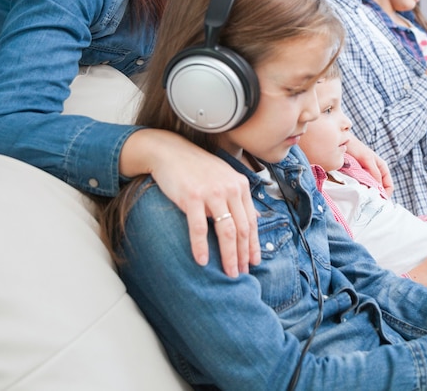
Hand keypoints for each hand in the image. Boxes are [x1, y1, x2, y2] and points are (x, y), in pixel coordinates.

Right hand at [120, 128, 260, 276]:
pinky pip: (199, 227)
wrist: (171, 152)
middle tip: (241, 274)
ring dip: (228, 256)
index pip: (251, 221)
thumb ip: (238, 197)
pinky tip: (202, 261)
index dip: (253, 245)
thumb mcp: (224, 178)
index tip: (253, 263)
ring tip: (228, 273)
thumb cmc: (197, 168)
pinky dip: (201, 246)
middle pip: (241, 229)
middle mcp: (230, 188)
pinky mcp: (192, 197)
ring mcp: (212, 192)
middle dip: (243, 255)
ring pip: (226, 231)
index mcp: (240, 185)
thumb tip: (255, 219)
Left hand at [346, 134, 394, 195]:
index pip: (389, 185)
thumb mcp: (367, 158)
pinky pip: (360, 187)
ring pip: (370, 189)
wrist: (341, 142)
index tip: (379, 201)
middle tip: (369, 201)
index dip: (386, 194)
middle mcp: (375, 173)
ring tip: (362, 197)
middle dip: (376, 196)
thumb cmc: (355, 147)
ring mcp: (365, 176)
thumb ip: (374, 172)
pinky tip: (355, 192)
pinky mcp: (356, 177)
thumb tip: (379, 187)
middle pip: (379, 189)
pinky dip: (359, 191)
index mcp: (381, 168)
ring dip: (367, 194)